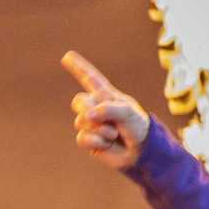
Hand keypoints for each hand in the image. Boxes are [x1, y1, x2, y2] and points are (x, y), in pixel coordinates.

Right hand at [65, 50, 151, 171]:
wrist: (141, 152)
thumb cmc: (137, 127)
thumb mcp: (127, 112)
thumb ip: (107, 109)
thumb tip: (86, 116)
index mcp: (107, 95)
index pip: (91, 78)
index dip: (78, 67)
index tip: (67, 56)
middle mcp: (96, 108)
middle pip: (79, 101)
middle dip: (91, 110)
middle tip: (110, 120)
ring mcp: (91, 124)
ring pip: (81, 121)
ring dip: (101, 129)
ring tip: (115, 134)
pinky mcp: (89, 141)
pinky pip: (82, 138)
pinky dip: (97, 142)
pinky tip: (107, 144)